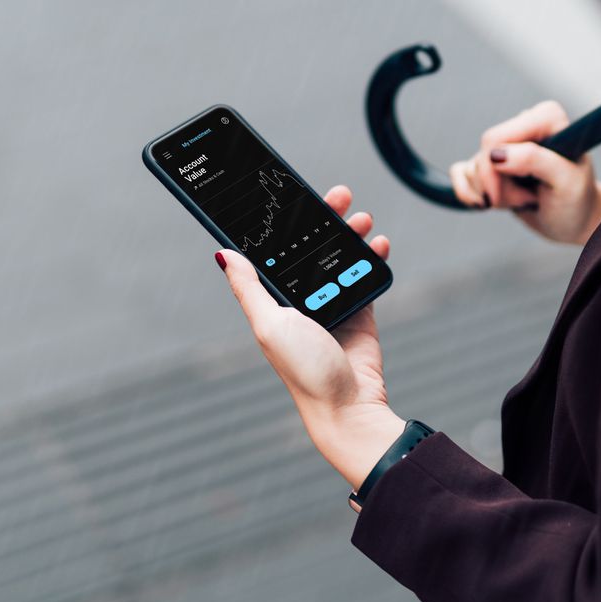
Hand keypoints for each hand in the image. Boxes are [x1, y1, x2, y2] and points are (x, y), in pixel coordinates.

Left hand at [215, 184, 404, 491]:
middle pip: (312, 245)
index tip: (294, 195)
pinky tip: (379, 243)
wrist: (347, 405)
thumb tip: (222, 253)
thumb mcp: (269, 324)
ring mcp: (332, 302)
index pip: (277, 249)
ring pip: (341, 255)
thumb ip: (249, 288)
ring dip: (352, 233)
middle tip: (339, 195)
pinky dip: (373, 256)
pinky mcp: (360, 310)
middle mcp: (301, 297)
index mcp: (274, 299)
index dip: (284, 222)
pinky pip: (365, 274)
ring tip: (362, 218)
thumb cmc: (303, 371)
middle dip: (325, 218)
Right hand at [449, 100, 600, 245]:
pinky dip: (469, 194)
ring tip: (525, 200)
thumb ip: (535, 160)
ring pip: (473, 169)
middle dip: (498, 187)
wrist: (575, 222)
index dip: (495, 170)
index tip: (515, 197)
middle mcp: (524, 125)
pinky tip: (488, 204)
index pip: (496, 137)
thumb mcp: (566, 182)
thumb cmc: (577, 200)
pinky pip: (460, 173)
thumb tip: (496, 154)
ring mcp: (506, 145)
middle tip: (527, 199)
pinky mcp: (491, 163)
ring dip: (495, 196)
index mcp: (545, 118)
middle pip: (483, 155)